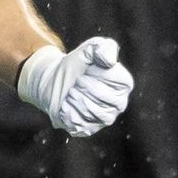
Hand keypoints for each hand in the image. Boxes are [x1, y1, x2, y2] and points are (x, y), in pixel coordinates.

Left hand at [17, 37, 133, 136]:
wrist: (54, 81)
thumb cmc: (77, 65)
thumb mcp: (89, 49)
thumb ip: (103, 48)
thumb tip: (109, 60)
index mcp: (124, 84)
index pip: (114, 79)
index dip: (96, 73)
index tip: (87, 69)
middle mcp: (119, 103)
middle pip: (102, 96)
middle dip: (84, 85)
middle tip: (77, 81)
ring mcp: (105, 118)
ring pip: (91, 111)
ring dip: (75, 98)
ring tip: (71, 91)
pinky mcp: (89, 128)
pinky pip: (78, 122)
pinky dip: (67, 111)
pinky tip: (66, 104)